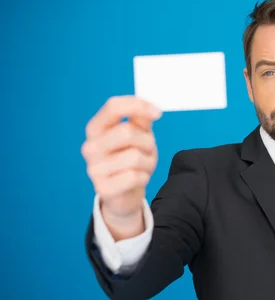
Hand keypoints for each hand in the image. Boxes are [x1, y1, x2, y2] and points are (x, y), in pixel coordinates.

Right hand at [81, 96, 161, 238]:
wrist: (125, 193)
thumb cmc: (131, 160)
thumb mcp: (138, 135)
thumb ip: (140, 119)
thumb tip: (149, 109)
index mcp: (96, 128)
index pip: (113, 106)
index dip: (138, 105)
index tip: (158, 113)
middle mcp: (90, 147)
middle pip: (126, 131)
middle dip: (147, 141)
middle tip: (148, 151)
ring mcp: (93, 169)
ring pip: (134, 156)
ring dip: (148, 162)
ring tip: (143, 166)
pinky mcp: (103, 188)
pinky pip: (134, 177)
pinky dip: (144, 177)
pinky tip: (138, 179)